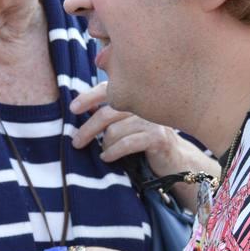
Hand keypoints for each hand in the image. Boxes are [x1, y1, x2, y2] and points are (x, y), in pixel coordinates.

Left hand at [70, 81, 213, 178]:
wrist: (176, 161)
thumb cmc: (148, 142)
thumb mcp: (128, 125)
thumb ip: (111, 114)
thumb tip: (83, 107)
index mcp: (136, 98)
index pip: (108, 90)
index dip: (89, 97)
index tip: (73, 108)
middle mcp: (144, 105)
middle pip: (107, 112)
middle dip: (88, 128)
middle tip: (76, 142)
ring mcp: (153, 120)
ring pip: (115, 130)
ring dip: (104, 145)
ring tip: (103, 153)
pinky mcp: (158, 137)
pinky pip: (127, 143)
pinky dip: (113, 152)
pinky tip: (107, 158)